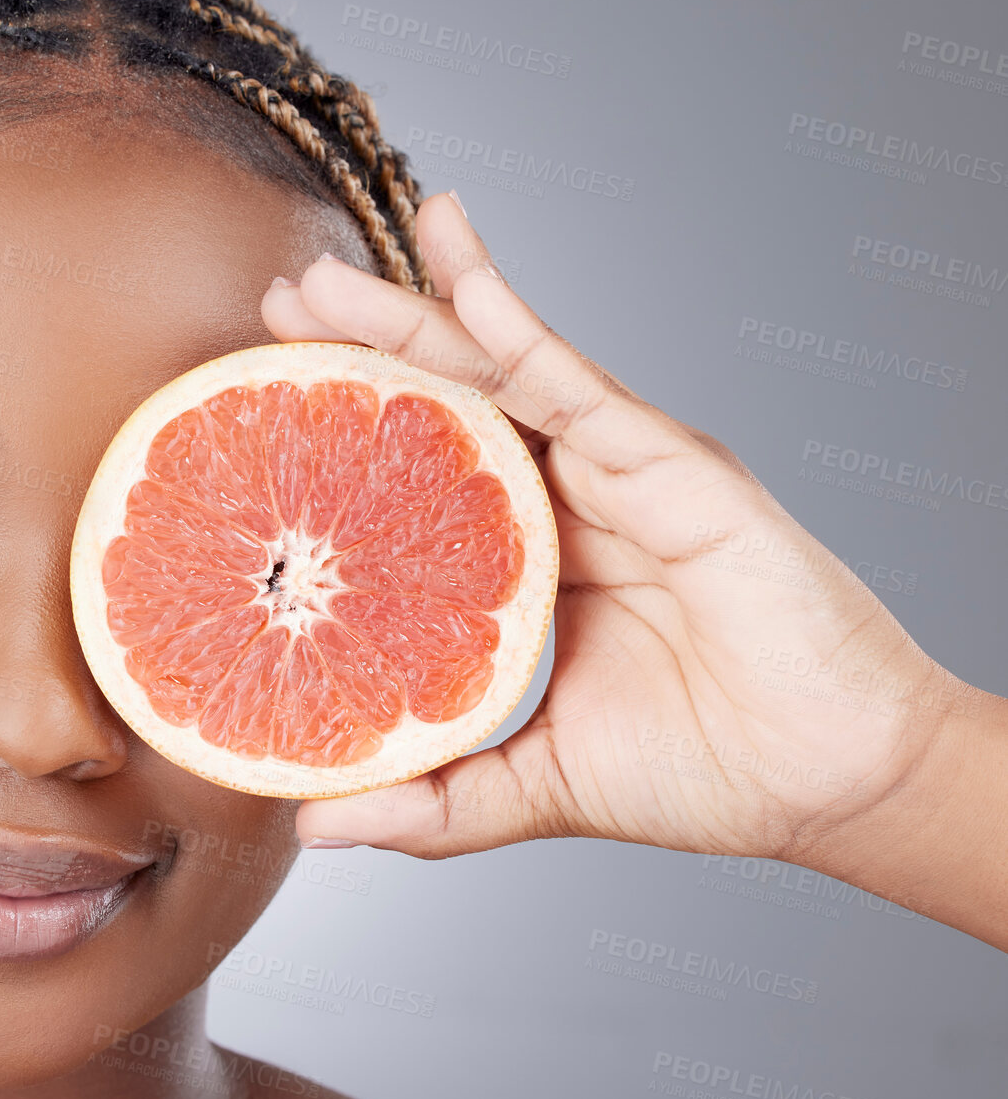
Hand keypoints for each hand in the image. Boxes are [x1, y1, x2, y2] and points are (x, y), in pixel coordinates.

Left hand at [259, 191, 987, 888]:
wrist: (830, 784)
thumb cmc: (708, 770)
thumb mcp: (537, 784)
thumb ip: (434, 799)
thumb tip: (316, 822)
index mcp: (535, 556)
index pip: (427, 473)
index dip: (351, 435)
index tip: (268, 405)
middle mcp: (571, 495)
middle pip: (450, 403)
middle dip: (362, 350)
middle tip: (278, 308)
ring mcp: (619, 469)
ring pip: (499, 370)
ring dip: (410, 314)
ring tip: (324, 279)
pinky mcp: (671, 462)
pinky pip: (576, 382)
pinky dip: (513, 323)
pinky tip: (457, 276)